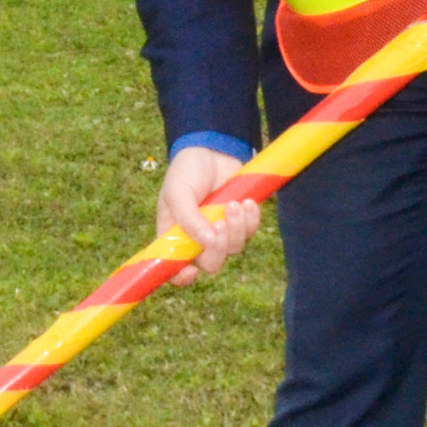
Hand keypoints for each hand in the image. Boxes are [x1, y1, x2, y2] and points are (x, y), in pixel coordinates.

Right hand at [157, 146, 261, 279]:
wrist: (212, 149)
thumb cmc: (187, 171)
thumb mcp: (178, 192)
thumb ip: (188, 218)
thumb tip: (206, 241)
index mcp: (174, 236)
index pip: (174, 268)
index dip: (181, 277)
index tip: (191, 271)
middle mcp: (198, 239)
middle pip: (210, 263)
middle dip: (218, 247)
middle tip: (220, 223)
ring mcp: (221, 232)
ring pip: (234, 249)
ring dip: (237, 228)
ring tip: (234, 203)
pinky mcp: (241, 222)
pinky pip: (251, 233)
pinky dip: (251, 220)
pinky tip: (247, 202)